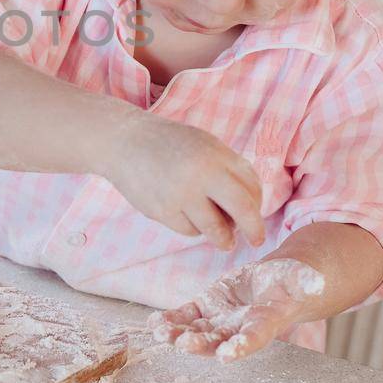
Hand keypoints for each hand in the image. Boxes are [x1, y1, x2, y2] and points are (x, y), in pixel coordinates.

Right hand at [101, 114, 263, 249]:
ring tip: (224, 240)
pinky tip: (187, 216)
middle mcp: (201, 173)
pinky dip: (193, 228)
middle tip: (256, 240)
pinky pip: (189, 231)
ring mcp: (180, 194)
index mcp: (216, 155)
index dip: (257, 205)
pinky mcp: (162, 211)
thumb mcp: (204, 145)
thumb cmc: (170, 144)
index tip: (255, 215)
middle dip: (253, 230)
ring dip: (223, 237)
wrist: (124, 142)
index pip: (251, 187)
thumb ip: (227, 169)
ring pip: (216, 229)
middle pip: (242, 210)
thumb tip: (251, 207)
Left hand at [152, 258, 325, 361]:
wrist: (274, 284)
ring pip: (197, 331)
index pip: (254, 339)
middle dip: (202, 344)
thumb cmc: (292, 283)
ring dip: (178, 334)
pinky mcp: (206, 307)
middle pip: (219, 341)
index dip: (242, 347)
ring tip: (160, 333)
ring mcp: (221, 319)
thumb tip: (317, 282)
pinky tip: (154, 322)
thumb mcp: (302, 278)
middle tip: (185, 344)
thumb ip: (307, 281)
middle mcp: (239, 328)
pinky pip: (186, 316)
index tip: (228, 355)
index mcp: (265, 324)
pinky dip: (171, 319)